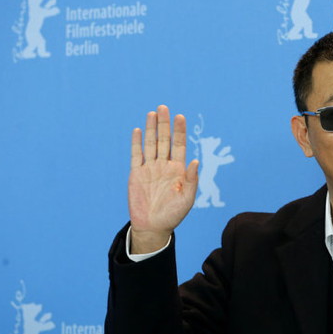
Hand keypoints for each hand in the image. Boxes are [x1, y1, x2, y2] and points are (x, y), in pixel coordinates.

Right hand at [128, 105, 198, 253]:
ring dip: (151, 129)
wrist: (153, 226)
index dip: (179, 131)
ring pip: (150, 144)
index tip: (180, 117)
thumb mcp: (188, 198)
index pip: (179, 145)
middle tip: (164, 107)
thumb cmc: (173, 214)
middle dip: (164, 124)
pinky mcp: (136, 174)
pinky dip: (137, 143)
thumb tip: (196, 161)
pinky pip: (136, 155)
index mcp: (178, 170)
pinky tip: (139, 130)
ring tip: (153, 113)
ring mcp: (150, 168)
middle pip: (164, 140)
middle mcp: (164, 166)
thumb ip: (192, 179)